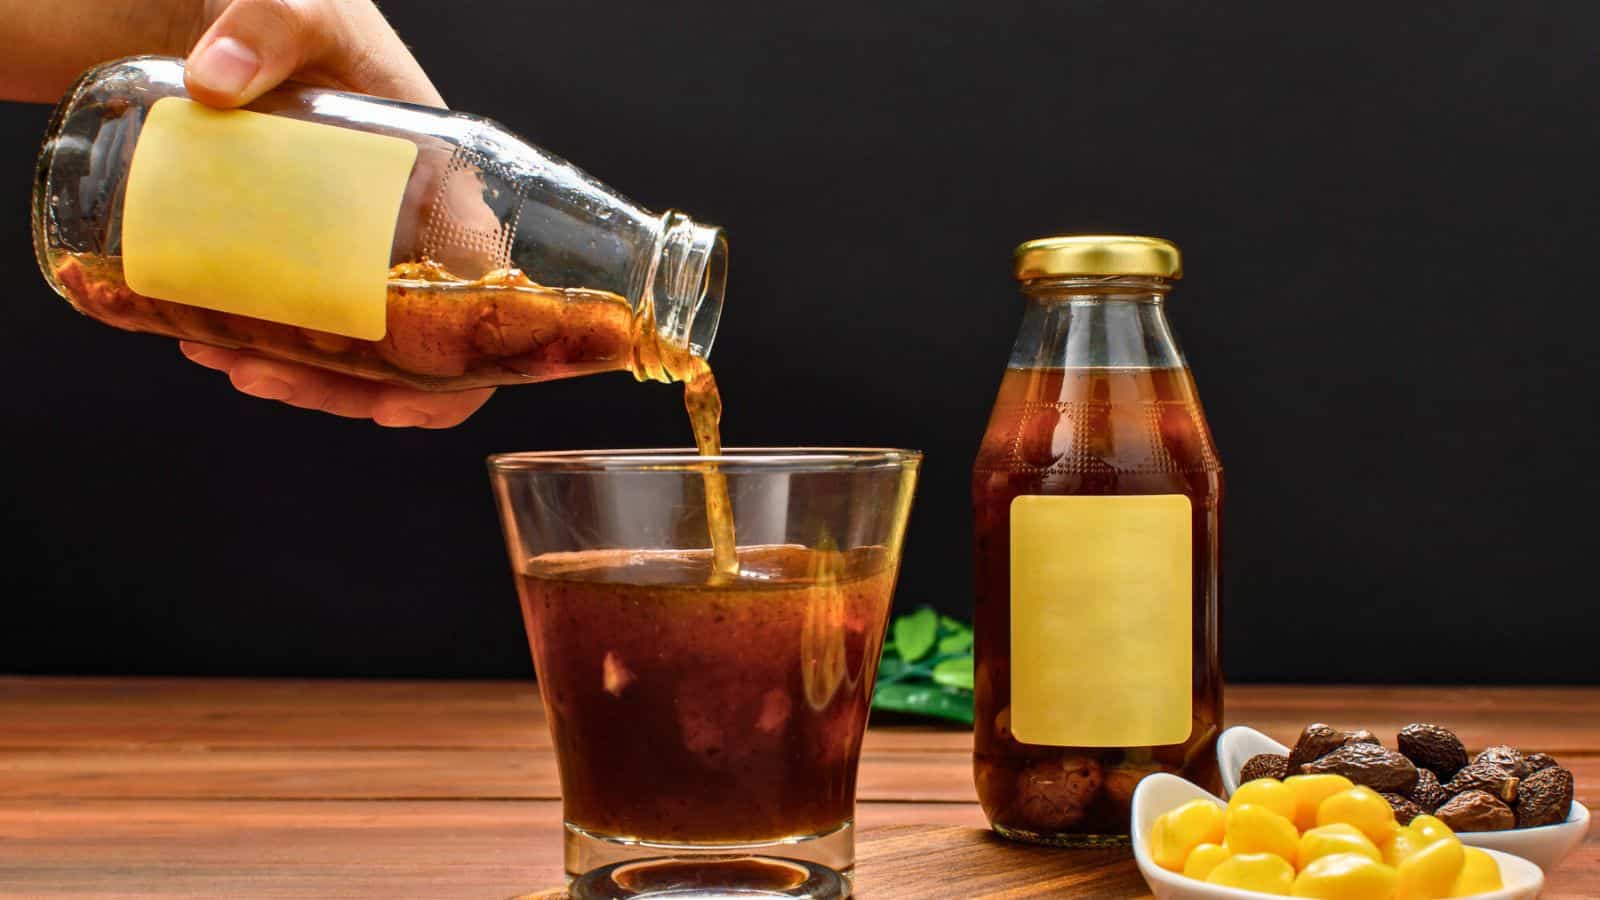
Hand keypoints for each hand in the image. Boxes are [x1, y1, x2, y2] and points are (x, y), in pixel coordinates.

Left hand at [176, 0, 489, 427]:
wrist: (261, 20)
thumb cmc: (312, 18)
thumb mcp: (303, 7)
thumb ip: (268, 25)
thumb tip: (214, 81)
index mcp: (449, 189)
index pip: (484, 302)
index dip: (455, 376)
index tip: (391, 407)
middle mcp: (418, 233)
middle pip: (413, 352)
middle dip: (339, 387)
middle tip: (258, 372)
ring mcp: (365, 252)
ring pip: (357, 351)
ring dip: (298, 377)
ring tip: (222, 358)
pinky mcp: (314, 257)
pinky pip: (314, 326)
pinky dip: (272, 348)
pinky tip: (211, 338)